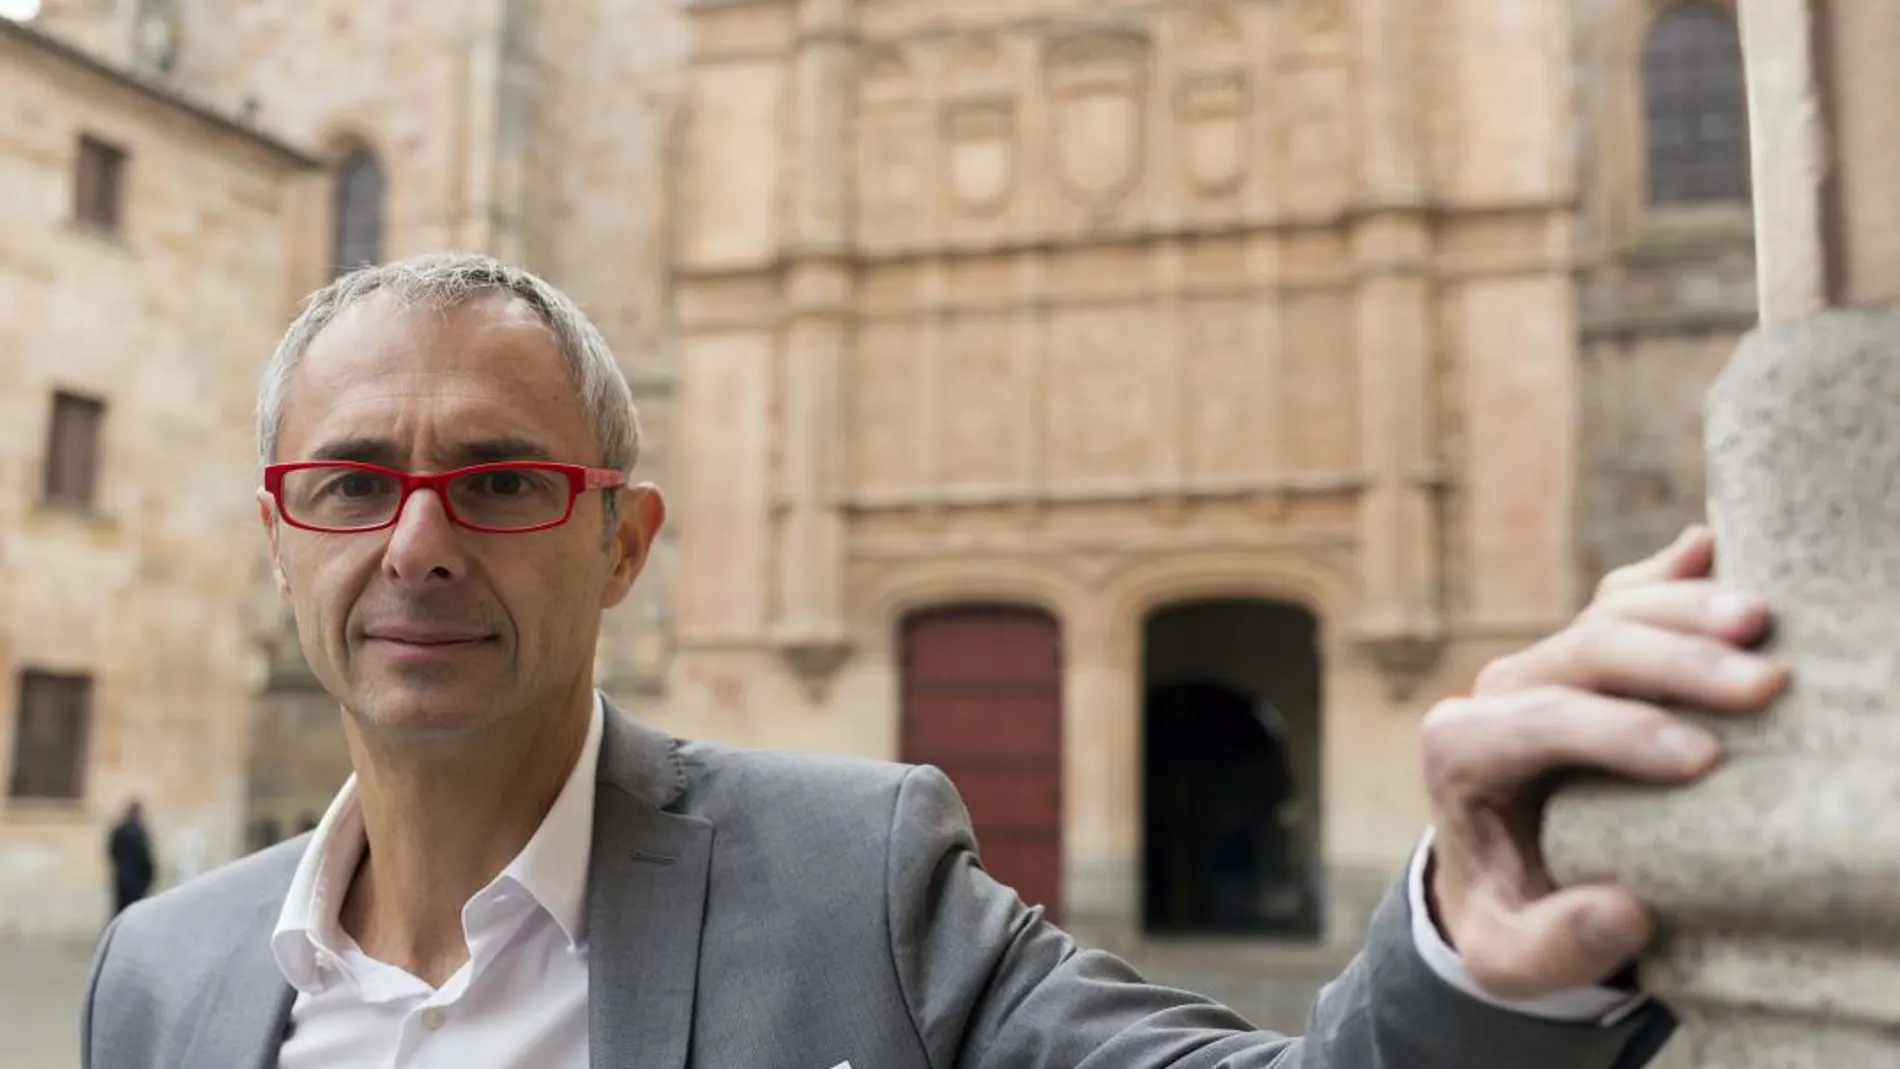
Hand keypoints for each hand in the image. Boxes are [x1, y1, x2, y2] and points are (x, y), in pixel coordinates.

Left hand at [1420, 524, 1786, 997]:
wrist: (1507, 877)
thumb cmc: (1510, 914)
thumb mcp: (1507, 958)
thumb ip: (1549, 946)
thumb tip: (1619, 911)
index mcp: (1459, 752)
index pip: (1535, 724)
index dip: (1616, 733)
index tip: (1701, 759)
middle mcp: (1497, 692)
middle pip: (1582, 651)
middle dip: (1671, 662)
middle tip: (1762, 686)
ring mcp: (1544, 662)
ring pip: (1610, 611)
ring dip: (1687, 609)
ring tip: (1762, 620)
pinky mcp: (1588, 651)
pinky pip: (1624, 595)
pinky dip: (1669, 572)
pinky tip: (1715, 548)